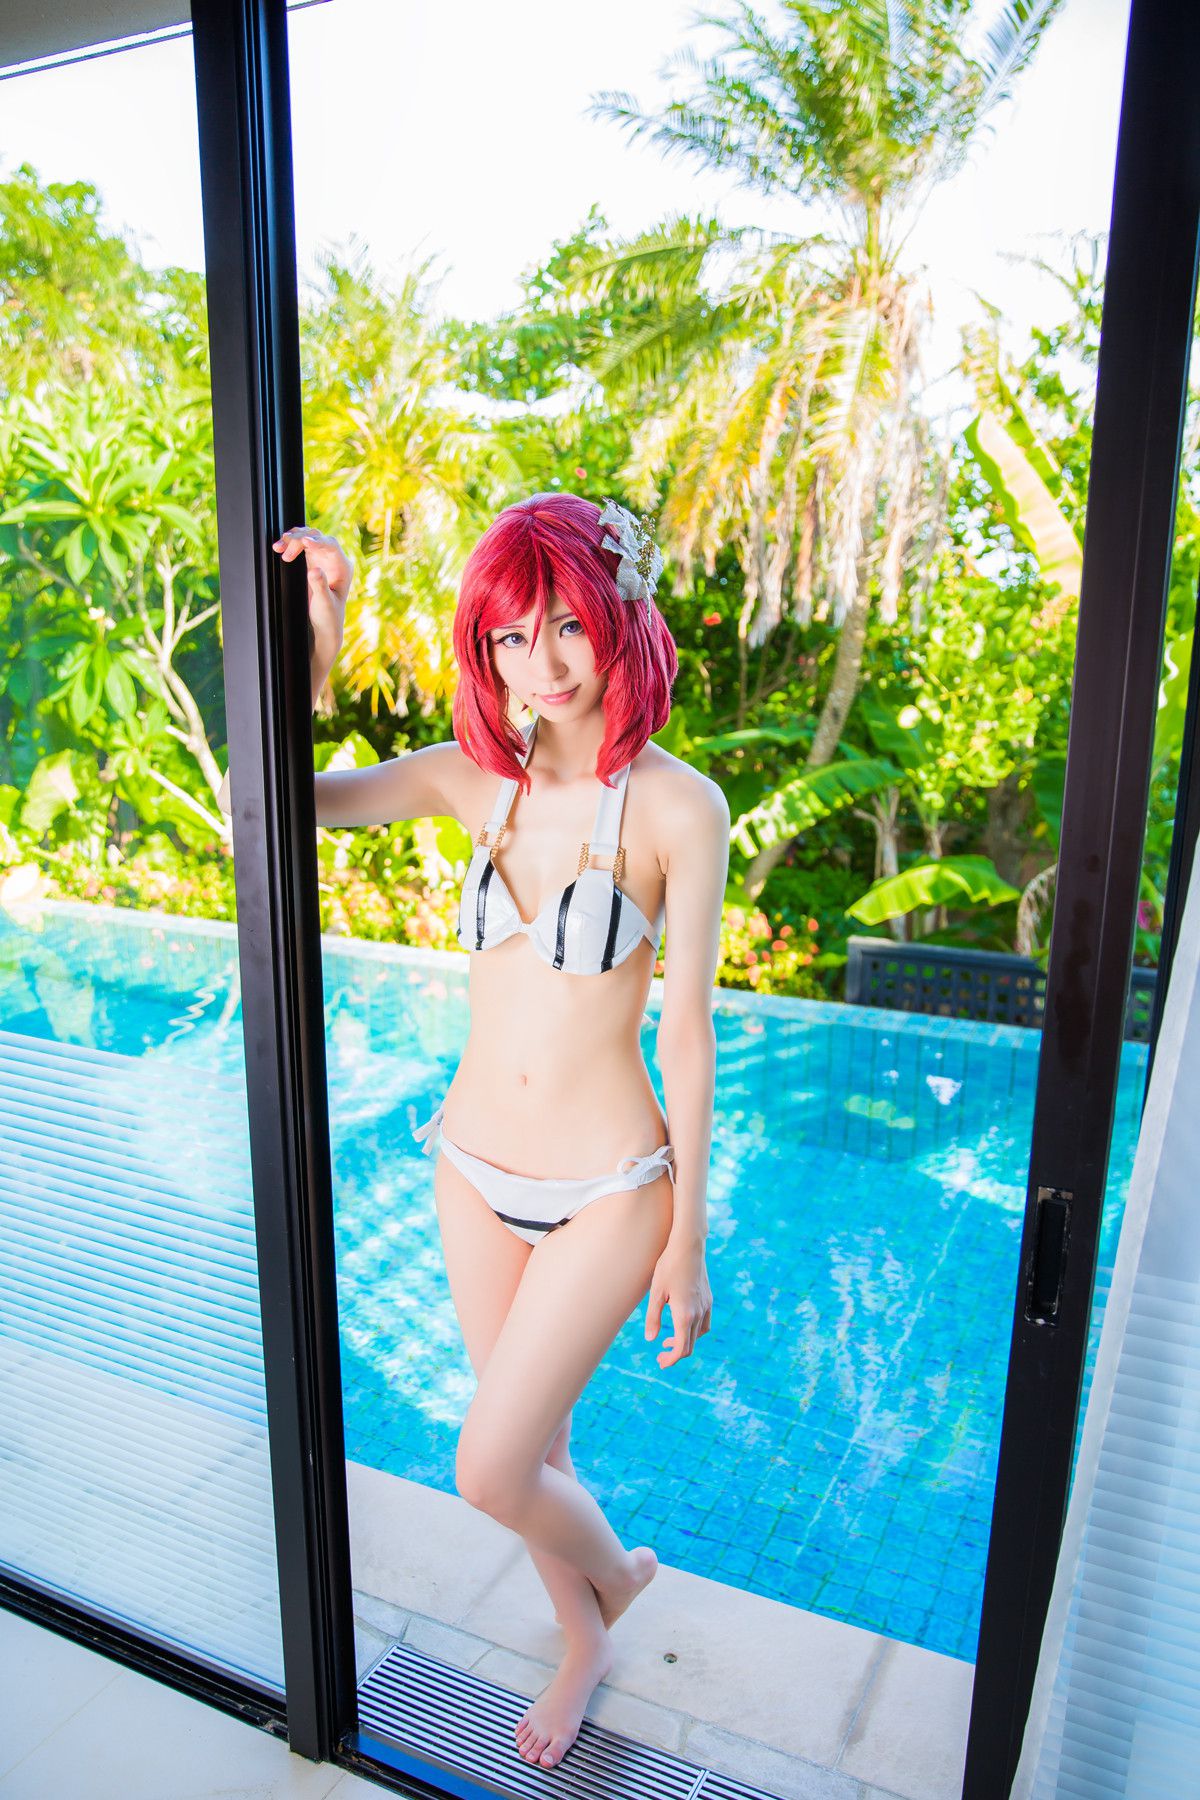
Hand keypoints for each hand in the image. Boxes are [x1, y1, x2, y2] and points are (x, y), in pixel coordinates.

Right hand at [271, 525, 352, 685]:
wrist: (323, 626)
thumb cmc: (328, 616)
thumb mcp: (324, 603)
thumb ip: (320, 586)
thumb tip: (314, 570)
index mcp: (342, 567)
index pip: (331, 546)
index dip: (318, 541)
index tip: (303, 542)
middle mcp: (333, 559)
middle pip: (317, 538)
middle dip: (300, 539)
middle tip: (284, 549)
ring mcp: (321, 558)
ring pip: (307, 538)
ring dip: (292, 539)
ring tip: (278, 547)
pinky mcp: (310, 560)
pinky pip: (299, 545)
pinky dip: (289, 545)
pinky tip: (279, 547)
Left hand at [644, 1241, 711, 1368]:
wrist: (688, 1246)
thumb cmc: (668, 1267)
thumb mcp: (656, 1292)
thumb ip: (653, 1318)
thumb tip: (651, 1339)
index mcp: (685, 1315)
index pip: (681, 1348)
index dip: (671, 1359)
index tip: (661, 1363)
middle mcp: (699, 1313)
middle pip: (690, 1345)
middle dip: (675, 1354)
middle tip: (660, 1356)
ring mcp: (706, 1306)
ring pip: (699, 1335)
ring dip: (685, 1342)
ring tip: (669, 1341)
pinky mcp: (708, 1298)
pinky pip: (705, 1323)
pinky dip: (694, 1331)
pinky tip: (683, 1324)